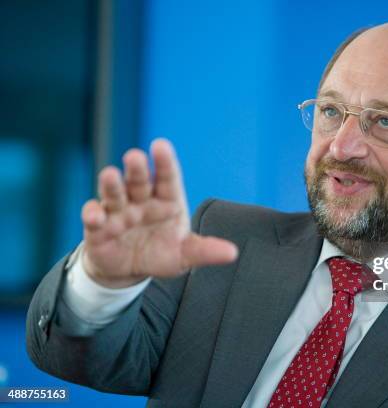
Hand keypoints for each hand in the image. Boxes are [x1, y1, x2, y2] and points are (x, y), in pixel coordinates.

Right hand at [80, 138, 237, 287]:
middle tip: (135, 156)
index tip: (161, 145)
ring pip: (114, 193)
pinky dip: (92, 214)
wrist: (129, 270)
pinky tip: (95, 215)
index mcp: (166, 201)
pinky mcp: (98, 227)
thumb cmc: (160, 253)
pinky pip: (94, 217)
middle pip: (139, 180)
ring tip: (110, 175)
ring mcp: (119, 212)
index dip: (165, 162)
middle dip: (137, 168)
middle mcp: (142, 201)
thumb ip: (205, 250)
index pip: (168, 178)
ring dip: (112, 184)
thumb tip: (232, 253)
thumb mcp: (185, 254)